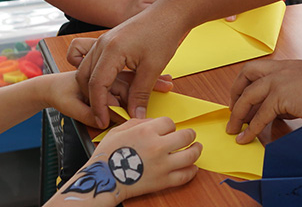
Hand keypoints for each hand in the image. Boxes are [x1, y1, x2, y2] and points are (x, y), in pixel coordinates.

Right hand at [58, 117, 201, 202]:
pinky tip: (193, 167)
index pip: (169, 123)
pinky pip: (185, 175)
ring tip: (197, 147)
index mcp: (146, 132)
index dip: (170, 126)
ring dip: (197, 150)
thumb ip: (137, 122)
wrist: (104, 180)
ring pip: (190, 155)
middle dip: (189, 134)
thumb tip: (151, 121)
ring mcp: (162, 164)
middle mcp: (158, 146)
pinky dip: (192, 171)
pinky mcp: (163, 181)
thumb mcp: (118, 131)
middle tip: (190, 136)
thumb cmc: (107, 156)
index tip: (168, 130)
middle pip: (186, 136)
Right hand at [76, 8, 188, 127]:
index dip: (99, 106)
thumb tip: (136, 114)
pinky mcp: (108, 41)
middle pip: (84, 78)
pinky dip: (99, 76)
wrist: (169, 12)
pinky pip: (95, 62)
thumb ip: (141, 93)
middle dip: (93, 99)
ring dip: (95, 88)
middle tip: (107, 114)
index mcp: (111, 50)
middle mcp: (101, 44)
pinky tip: (113, 86)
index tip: (104, 121)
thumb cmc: (163, 33)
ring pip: (87, 70)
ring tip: (111, 103)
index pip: (96, 85)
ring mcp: (103, 41)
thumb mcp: (152, 68)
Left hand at [226, 60, 301, 143]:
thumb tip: (276, 112)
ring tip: (233, 130)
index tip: (241, 98)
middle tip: (232, 110)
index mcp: (287, 65)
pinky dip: (250, 128)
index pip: (258, 68)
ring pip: (248, 96)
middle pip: (246, 74)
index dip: (245, 83)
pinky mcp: (281, 96)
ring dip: (237, 114)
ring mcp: (279, 80)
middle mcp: (280, 69)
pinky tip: (245, 138)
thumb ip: (289, 97)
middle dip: (235, 92)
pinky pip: (259, 115)